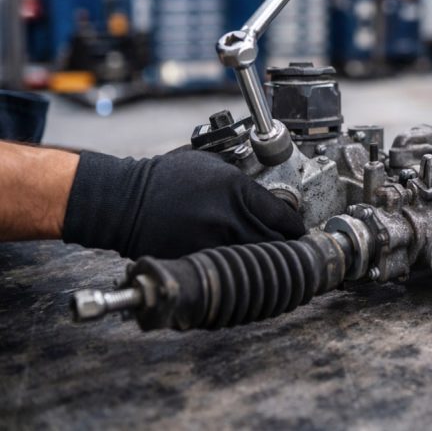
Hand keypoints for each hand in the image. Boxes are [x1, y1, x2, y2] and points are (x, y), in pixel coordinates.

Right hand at [63, 149, 305, 258]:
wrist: (125, 201)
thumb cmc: (166, 178)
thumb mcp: (213, 165)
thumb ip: (246, 183)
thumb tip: (275, 198)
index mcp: (238, 191)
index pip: (286, 217)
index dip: (297, 227)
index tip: (300, 231)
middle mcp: (230, 218)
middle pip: (279, 243)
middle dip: (288, 246)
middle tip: (292, 248)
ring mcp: (213, 242)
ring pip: (257, 260)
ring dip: (266, 261)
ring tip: (271, 261)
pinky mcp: (198, 260)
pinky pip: (229, 271)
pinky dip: (238, 271)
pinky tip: (241, 269)